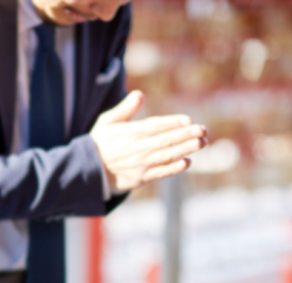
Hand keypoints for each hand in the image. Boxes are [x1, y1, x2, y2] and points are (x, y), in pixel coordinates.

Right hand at [90, 91, 207, 191]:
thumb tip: (139, 94)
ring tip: (201, 143)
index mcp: (131, 133)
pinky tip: (187, 162)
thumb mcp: (106, 122)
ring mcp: (141, 164)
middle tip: (204, 130)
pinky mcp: (141, 179)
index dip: (175, 122)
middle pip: (168, 139)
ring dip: (186, 149)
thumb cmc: (99, 144)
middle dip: (188, 134)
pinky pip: (162, 173)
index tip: (189, 120)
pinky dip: (175, 168)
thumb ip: (124, 109)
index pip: (158, 125)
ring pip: (168, 155)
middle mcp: (138, 148)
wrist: (87, 170)